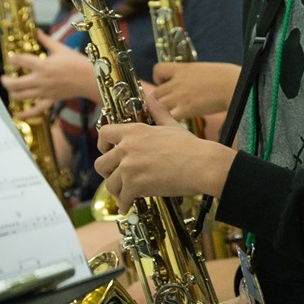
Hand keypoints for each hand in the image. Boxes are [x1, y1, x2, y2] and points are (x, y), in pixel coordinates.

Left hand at [3, 29, 100, 110]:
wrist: (90, 79)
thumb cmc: (77, 63)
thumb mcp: (61, 48)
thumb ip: (46, 40)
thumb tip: (37, 31)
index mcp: (42, 65)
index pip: (20, 60)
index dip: (12, 59)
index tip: (10, 58)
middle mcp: (41, 80)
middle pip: (15, 83)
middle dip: (6, 81)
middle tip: (4, 77)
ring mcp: (45, 91)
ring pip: (22, 96)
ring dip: (12, 93)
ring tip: (10, 89)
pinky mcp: (51, 100)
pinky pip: (37, 109)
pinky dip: (27, 114)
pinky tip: (19, 115)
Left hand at [95, 91, 236, 200]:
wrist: (201, 165)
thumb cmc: (190, 147)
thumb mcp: (171, 125)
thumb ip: (157, 112)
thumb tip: (152, 98)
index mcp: (134, 131)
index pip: (104, 133)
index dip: (102, 144)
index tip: (106, 151)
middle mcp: (127, 148)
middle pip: (101, 163)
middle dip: (107, 173)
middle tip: (115, 177)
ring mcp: (130, 167)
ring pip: (110, 183)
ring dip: (116, 191)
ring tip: (123, 194)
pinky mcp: (135, 185)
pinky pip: (122, 198)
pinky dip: (124, 204)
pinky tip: (127, 206)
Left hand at [151, 61, 240, 121]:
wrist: (234, 84)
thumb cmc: (227, 76)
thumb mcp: (205, 69)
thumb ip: (193, 75)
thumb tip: (193, 81)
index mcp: (183, 69)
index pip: (158, 69)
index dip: (158, 78)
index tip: (165, 84)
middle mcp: (178, 82)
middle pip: (155, 93)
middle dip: (160, 100)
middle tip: (170, 106)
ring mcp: (180, 95)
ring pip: (158, 106)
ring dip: (164, 112)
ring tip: (174, 116)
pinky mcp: (186, 109)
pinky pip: (168, 117)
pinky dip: (172, 121)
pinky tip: (181, 122)